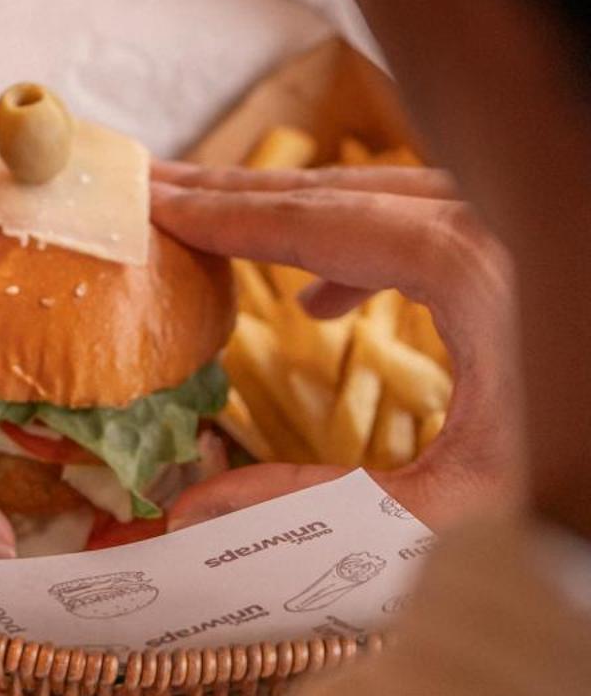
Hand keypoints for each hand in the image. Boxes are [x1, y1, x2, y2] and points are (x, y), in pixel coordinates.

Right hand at [151, 161, 524, 529]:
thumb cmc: (580, 476)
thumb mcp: (461, 502)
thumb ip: (333, 503)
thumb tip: (197, 511)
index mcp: (461, 265)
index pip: (308, 223)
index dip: (219, 214)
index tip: (147, 201)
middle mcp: (478, 222)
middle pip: (329, 191)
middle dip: (229, 191)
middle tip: (147, 184)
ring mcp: (498, 227)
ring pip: (372, 195)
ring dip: (285, 211)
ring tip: (207, 221)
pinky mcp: (510, 252)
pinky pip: (416, 222)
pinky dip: (354, 245)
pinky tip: (318, 300)